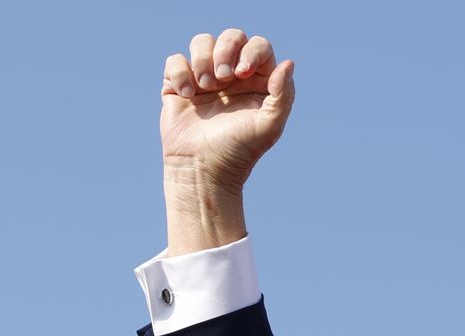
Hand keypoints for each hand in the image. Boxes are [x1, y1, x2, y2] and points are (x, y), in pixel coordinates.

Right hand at [161, 29, 293, 187]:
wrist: (204, 169)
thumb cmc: (240, 150)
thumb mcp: (269, 125)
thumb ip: (283, 95)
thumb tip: (288, 63)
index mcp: (257, 81)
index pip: (258, 46)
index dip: (251, 51)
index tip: (243, 73)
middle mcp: (232, 76)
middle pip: (230, 36)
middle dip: (225, 49)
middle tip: (224, 77)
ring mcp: (205, 79)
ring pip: (201, 41)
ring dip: (203, 59)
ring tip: (206, 87)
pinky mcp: (179, 85)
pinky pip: (176, 60)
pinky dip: (180, 72)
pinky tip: (188, 95)